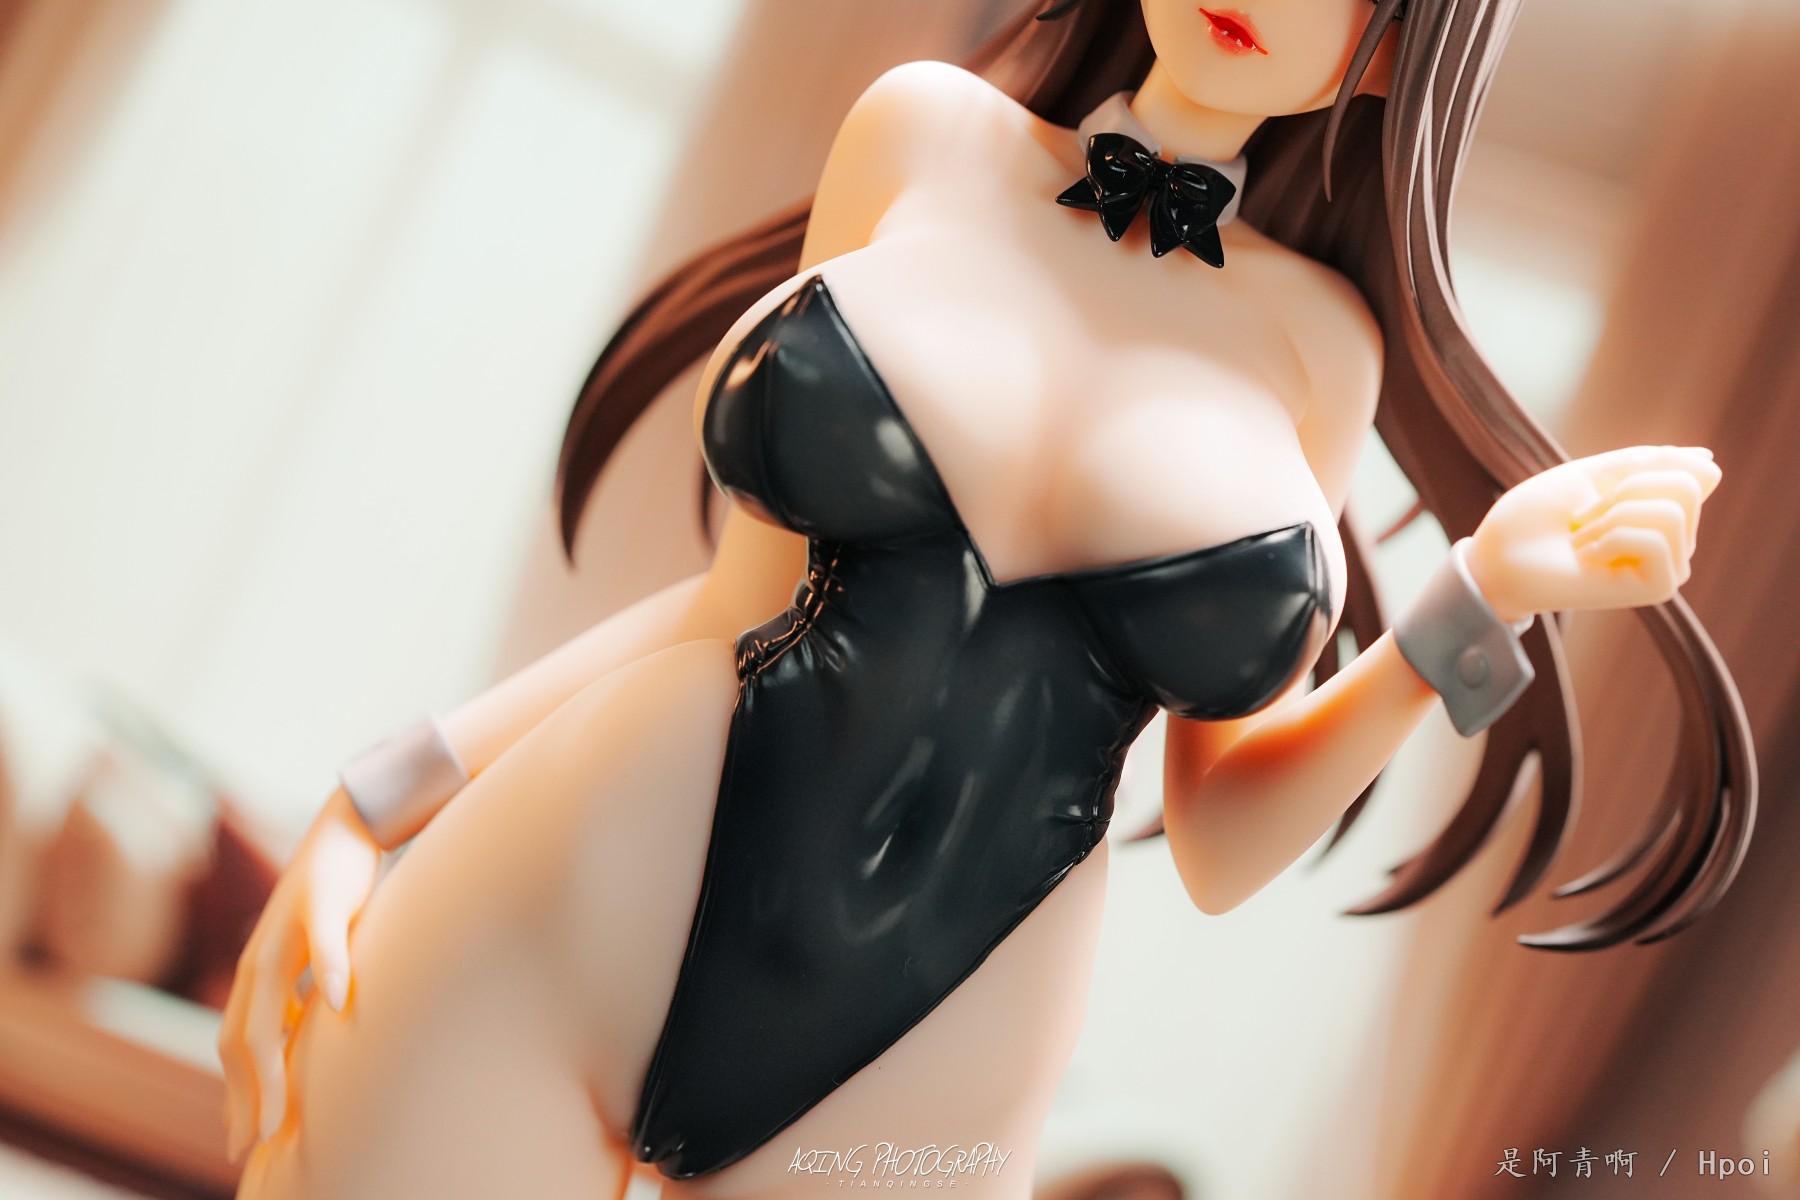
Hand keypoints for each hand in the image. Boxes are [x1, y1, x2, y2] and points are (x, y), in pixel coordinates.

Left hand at [218, 787, 379, 1159]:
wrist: (348, 822)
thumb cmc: (338, 892)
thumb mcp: (317, 951)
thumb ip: (304, 992)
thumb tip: (307, 1034)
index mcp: (258, 970)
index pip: (237, 1044)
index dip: (238, 1094)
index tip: (244, 1141)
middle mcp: (261, 956)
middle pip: (243, 1038)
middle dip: (247, 1097)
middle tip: (255, 1144)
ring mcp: (288, 929)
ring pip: (270, 1005)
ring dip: (271, 1064)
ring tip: (278, 1110)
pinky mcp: (325, 901)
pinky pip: (326, 944)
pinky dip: (328, 975)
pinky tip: (336, 1004)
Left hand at [1466, 445, 1720, 623]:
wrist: (1498, 555)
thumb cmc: (1536, 516)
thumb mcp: (1594, 474)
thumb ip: (1651, 466)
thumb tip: (1712, 465)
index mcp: (1661, 512)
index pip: (1691, 472)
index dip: (1643, 466)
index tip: (1599, 489)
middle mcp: (1674, 542)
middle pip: (1686, 486)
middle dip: (1624, 489)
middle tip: (1585, 517)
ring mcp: (1669, 566)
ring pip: (1673, 511)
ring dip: (1612, 515)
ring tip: (1583, 538)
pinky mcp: (1659, 588)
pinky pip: (1656, 539)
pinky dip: (1612, 536)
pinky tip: (1587, 557)